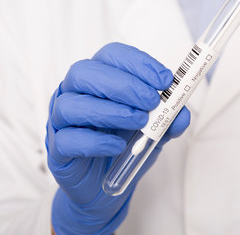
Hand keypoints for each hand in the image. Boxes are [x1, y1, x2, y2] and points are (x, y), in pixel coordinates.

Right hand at [46, 42, 189, 233]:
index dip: (138, 63)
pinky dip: (96, 141)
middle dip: (123, 84)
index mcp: (98, 77)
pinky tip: (118, 146)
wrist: (105, 183)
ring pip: (71, 104)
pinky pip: (67, 140)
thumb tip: (181, 113)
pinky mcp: (57, 149)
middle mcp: (74, 93)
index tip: (164, 80)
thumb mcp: (155, 128)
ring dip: (110, 110)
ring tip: (139, 122)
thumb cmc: (125, 143)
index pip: (111, 55)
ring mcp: (61, 120)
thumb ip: (169, 117)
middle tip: (151, 101)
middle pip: (85, 73)